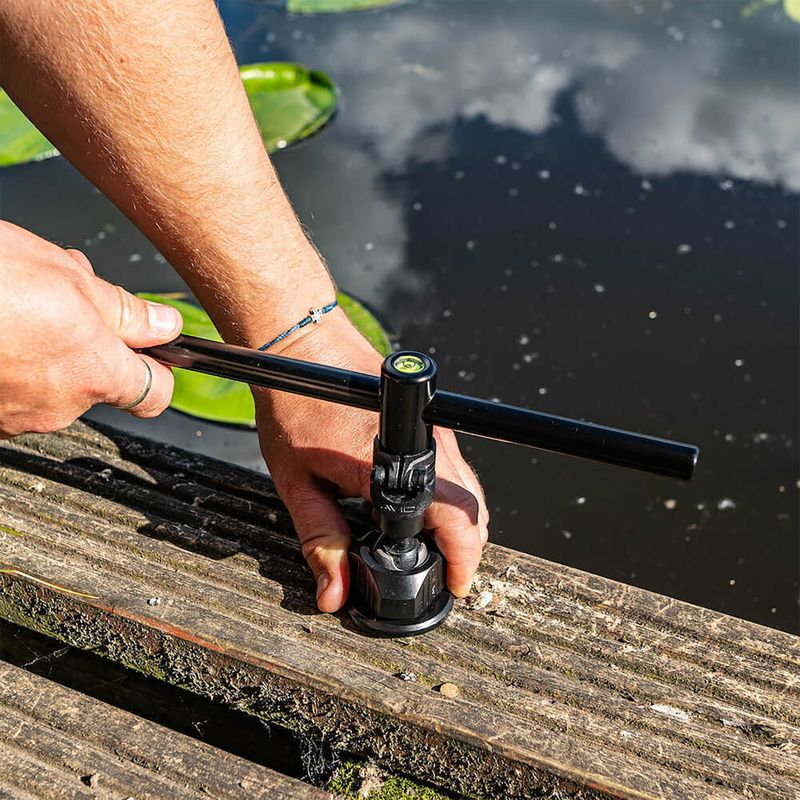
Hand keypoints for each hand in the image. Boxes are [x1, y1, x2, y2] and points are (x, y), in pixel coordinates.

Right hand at [0, 221, 181, 437]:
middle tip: (62, 300)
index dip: (159, 369)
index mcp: (95, 372)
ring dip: (47, 351)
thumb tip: (165, 326)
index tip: (155, 352)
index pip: (155, 392)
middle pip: (98, 382)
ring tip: (17, 308)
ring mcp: (17, 417)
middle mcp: (60, 406)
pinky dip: (12, 366)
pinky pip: (15, 391)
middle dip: (89, 343)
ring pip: (53, 384)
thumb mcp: (67, 276)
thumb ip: (125, 310)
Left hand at [254, 309, 489, 612]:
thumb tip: (335, 593)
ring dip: (461, 521)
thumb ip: (320, 541)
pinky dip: (452, 496)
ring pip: (470, 486)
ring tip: (436, 548)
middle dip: (468, 547)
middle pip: (473, 507)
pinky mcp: (431, 421)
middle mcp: (426, 443)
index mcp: (390, 465)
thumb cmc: (296, 408)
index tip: (453, 585)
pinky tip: (424, 509)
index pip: (454, 520)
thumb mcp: (297, 484)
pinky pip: (457, 467)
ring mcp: (434, 428)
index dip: (461, 561)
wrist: (305, 349)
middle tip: (446, 573)